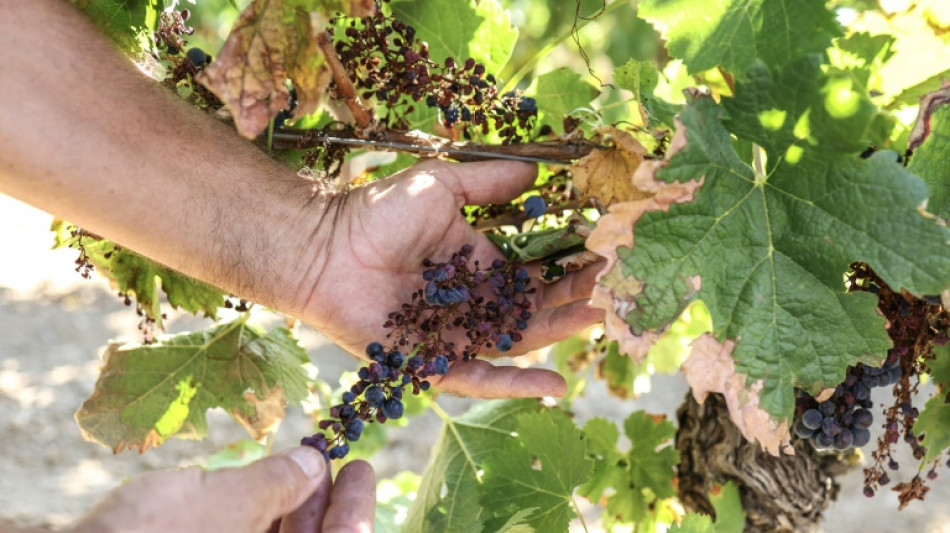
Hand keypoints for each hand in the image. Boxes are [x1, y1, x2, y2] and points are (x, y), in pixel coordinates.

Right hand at [70, 448, 373, 532]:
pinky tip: (250, 492)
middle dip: (321, 505)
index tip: (362, 469)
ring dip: (288, 512)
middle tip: (324, 461)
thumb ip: (273, 483)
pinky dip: (252, 526)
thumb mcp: (216, 502)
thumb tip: (310, 465)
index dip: (357, 507)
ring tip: (292, 467)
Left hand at [300, 159, 603, 397]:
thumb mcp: (442, 186)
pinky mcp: (432, 364)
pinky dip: (515, 383)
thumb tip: (537, 168)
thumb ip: (489, 182)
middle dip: (576, 299)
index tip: (607, 256)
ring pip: (517, 342)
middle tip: (618, 290)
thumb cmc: (376, 213)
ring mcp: (454, 336)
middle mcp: (472, 305)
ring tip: (601, 320)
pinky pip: (479, 378)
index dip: (570, 267)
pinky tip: (555, 382)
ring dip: (560, 333)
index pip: (535, 272)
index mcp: (477, 266)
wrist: (323, 247)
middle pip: (535, 309)